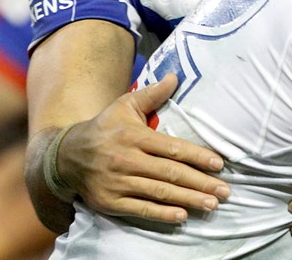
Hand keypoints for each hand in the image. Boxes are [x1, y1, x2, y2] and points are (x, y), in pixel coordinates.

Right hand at [55, 74, 230, 222]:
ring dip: (188, 199)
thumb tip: (175, 77)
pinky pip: (140, 209)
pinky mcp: (111, 201)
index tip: (219, 164)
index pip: (172, 148)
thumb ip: (151, 94)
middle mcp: (127, 159)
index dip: (197, 156)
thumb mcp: (124, 106)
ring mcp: (118, 182)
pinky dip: (162, 214)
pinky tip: (181, 216)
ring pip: (159, 192)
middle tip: (225, 191)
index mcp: (134, 135)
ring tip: (212, 204)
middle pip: (170, 173)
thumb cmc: (104, 128)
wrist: (66, 155)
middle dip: (201, 182)